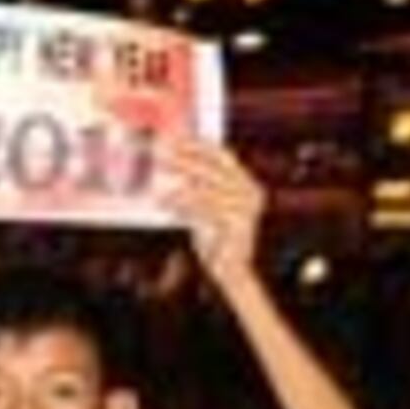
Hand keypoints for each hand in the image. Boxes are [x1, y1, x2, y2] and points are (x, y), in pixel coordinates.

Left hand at [162, 138, 269, 294]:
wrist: (232, 271)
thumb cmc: (216, 238)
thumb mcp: (207, 207)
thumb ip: (198, 187)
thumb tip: (173, 162)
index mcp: (247, 184)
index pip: (223, 156)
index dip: (199, 144)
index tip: (176, 136)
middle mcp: (251, 193)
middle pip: (213, 168)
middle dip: (185, 158)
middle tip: (162, 151)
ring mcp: (246, 209)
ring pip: (206, 188)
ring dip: (180, 177)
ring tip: (158, 173)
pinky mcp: (236, 226)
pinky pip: (202, 209)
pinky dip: (180, 202)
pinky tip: (163, 199)